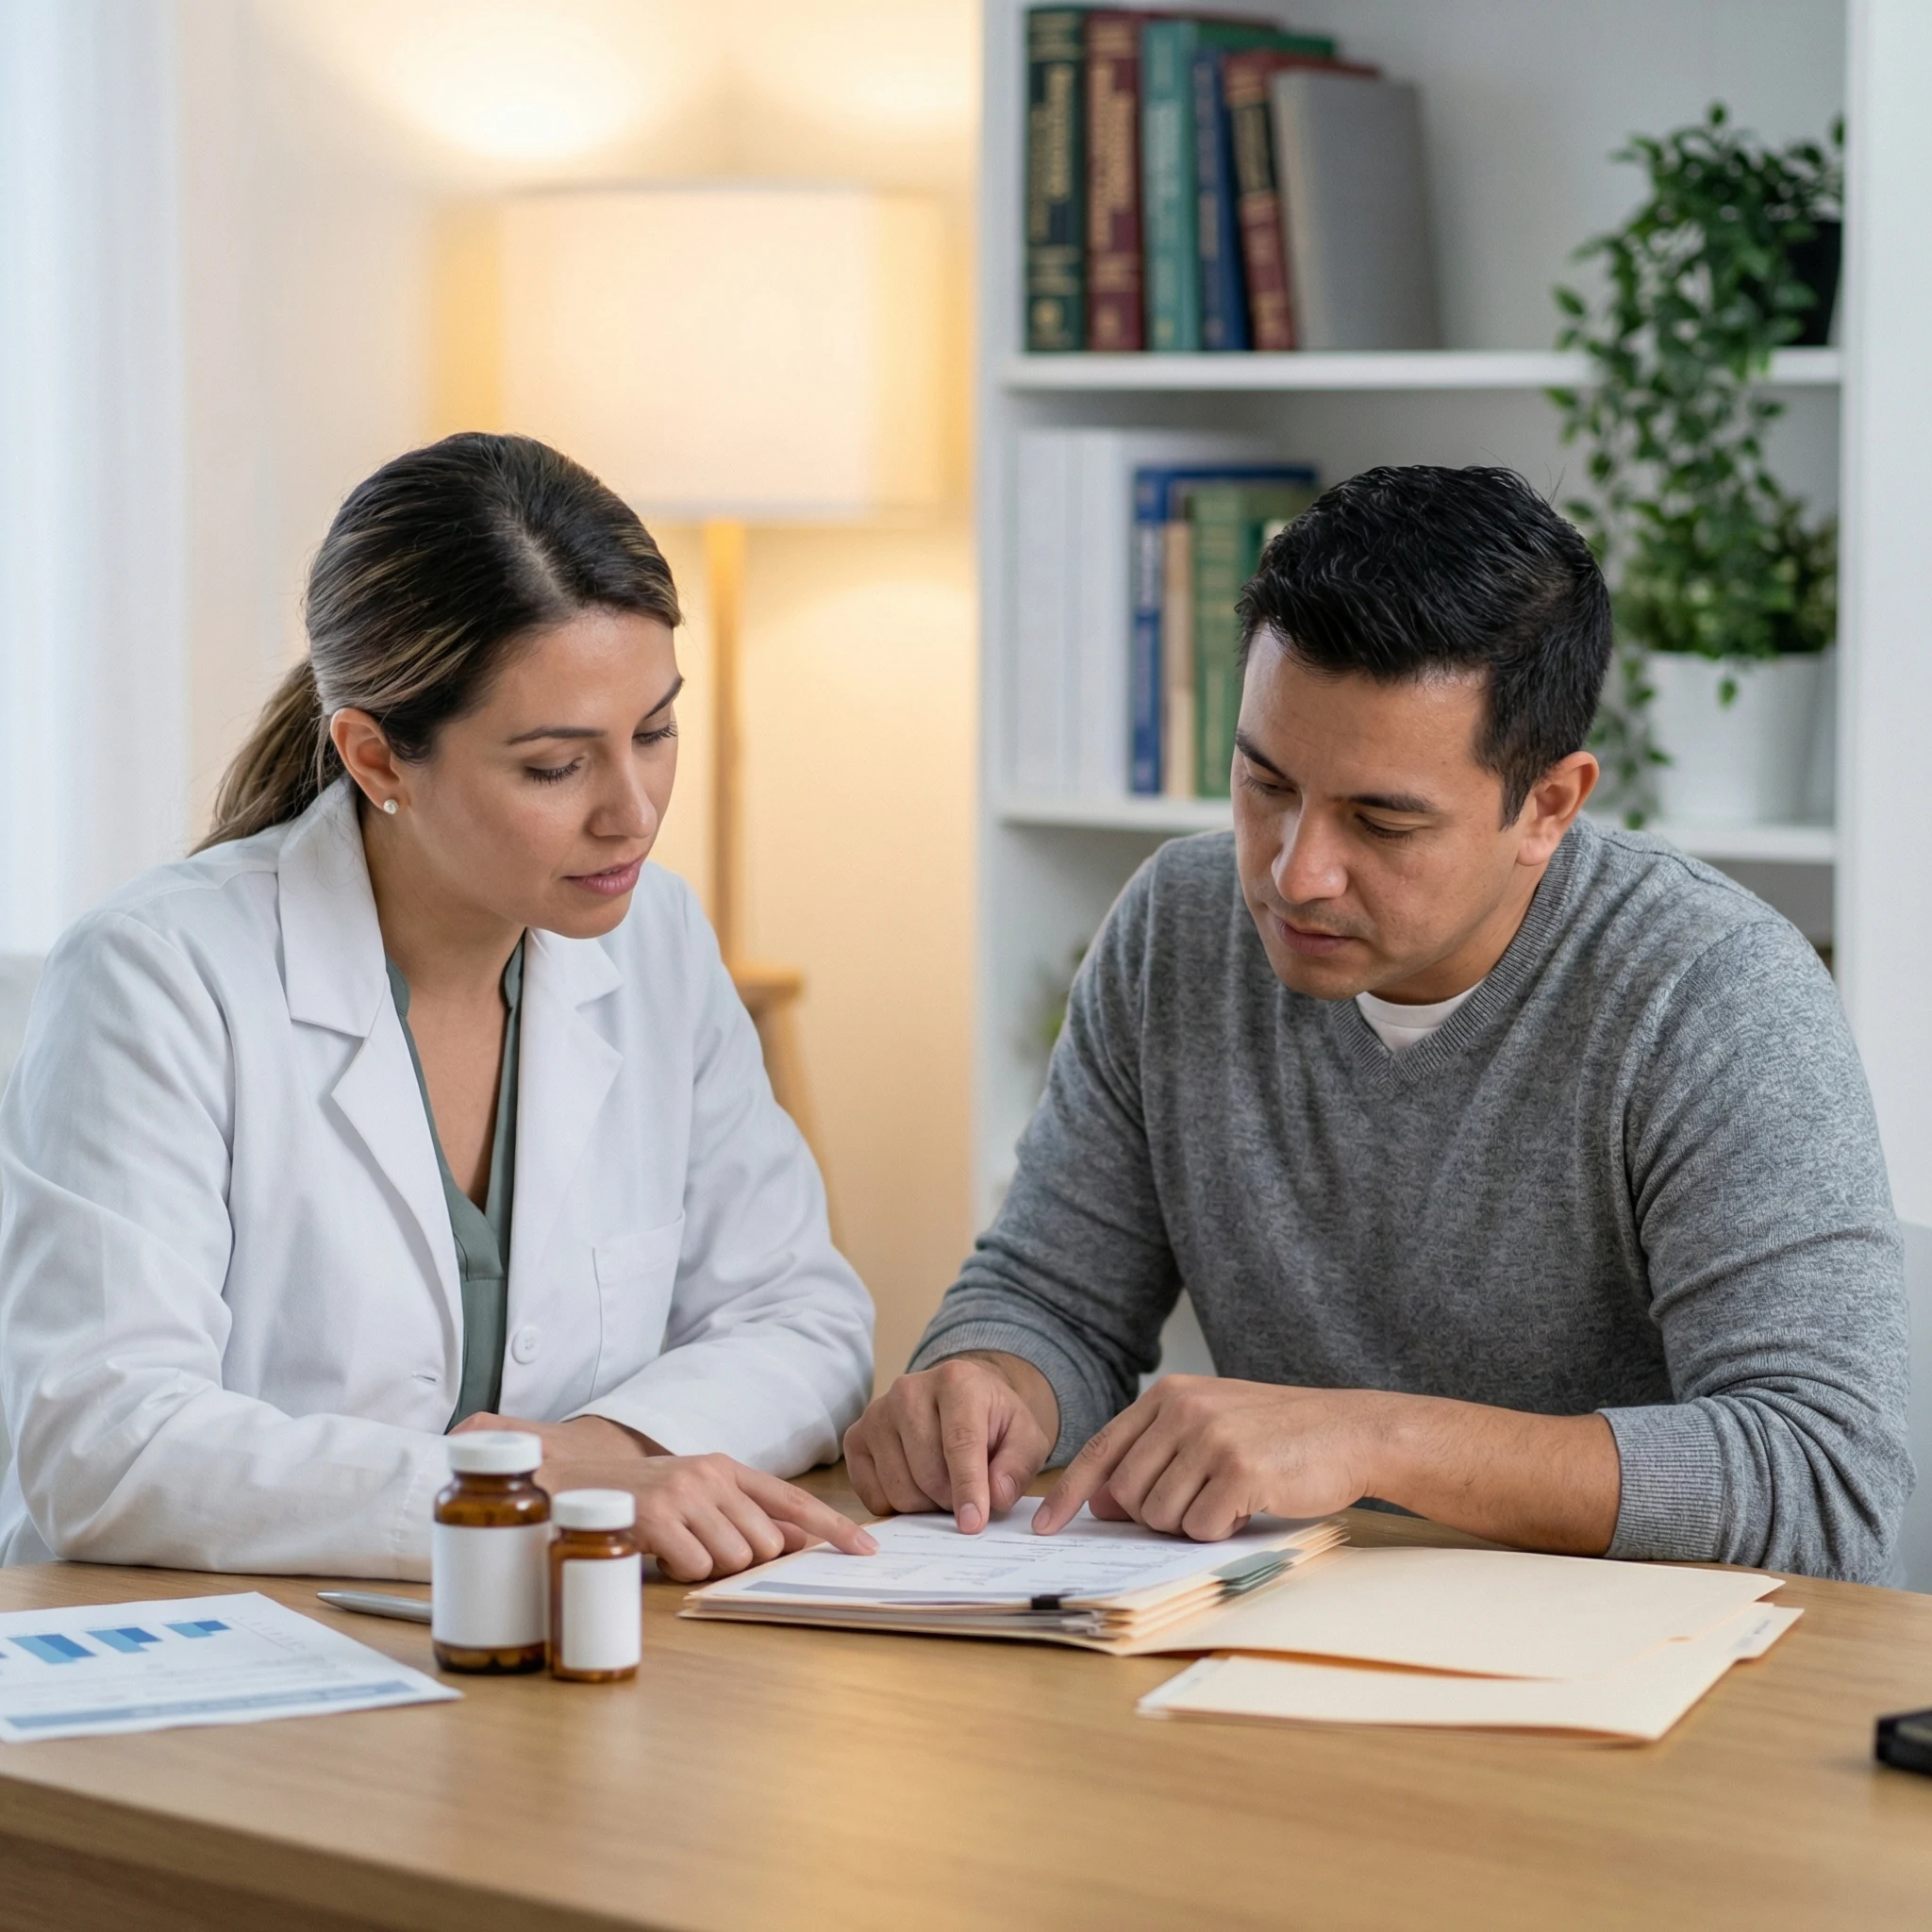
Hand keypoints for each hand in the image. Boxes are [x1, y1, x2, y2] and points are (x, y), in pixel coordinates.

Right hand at [455, 1411, 876, 1580]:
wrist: (567, 1478)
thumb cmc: (634, 1496)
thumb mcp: (694, 1496)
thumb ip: (743, 1514)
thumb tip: (794, 1541)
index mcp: (726, 1468)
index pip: (794, 1498)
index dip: (833, 1527)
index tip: (868, 1551)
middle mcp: (711, 1475)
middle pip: (763, 1544)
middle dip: (740, 1560)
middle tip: (699, 1547)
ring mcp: (684, 1493)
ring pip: (732, 1558)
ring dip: (706, 1566)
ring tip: (674, 1546)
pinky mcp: (656, 1515)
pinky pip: (694, 1567)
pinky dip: (678, 1571)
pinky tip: (656, 1552)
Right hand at [843, 1353, 1059, 1533]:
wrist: (961, 1401)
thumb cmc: (993, 1422)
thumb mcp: (1024, 1438)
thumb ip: (1017, 1466)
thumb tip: (996, 1496)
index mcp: (956, 1381)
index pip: (960, 1442)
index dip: (968, 1487)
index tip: (973, 1524)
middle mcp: (909, 1390)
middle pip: (928, 1472)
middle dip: (951, 1499)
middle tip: (967, 1496)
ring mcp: (876, 1413)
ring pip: (899, 1489)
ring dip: (927, 1505)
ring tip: (944, 1487)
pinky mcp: (856, 1438)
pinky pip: (873, 1496)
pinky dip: (899, 1506)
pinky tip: (917, 1485)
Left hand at [1032, 1377, 1381, 1539]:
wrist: (1351, 1431)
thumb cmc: (1279, 1435)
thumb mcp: (1211, 1425)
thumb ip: (1156, 1453)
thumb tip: (1102, 1502)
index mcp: (1170, 1396)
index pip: (1103, 1449)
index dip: (1070, 1491)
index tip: (1047, 1525)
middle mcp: (1183, 1411)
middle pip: (1126, 1493)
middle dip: (1152, 1516)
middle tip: (1197, 1504)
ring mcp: (1210, 1438)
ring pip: (1159, 1515)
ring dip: (1190, 1523)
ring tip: (1228, 1498)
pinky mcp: (1238, 1470)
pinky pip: (1200, 1527)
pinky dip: (1220, 1530)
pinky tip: (1249, 1504)